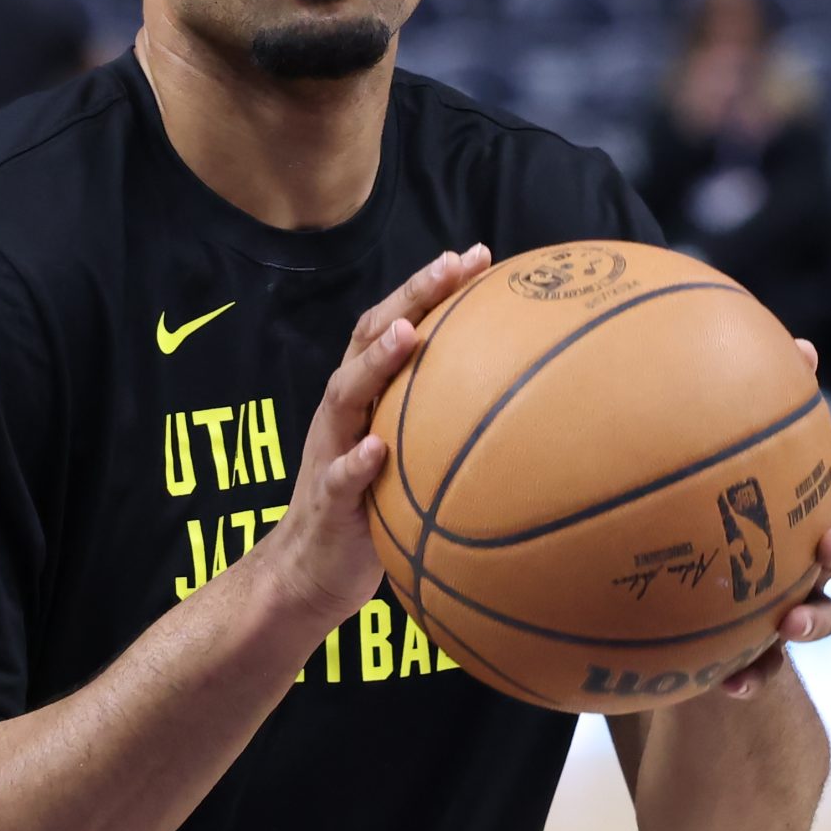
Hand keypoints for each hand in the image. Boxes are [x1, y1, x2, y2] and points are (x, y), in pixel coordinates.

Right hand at [250, 243, 494, 626]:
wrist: (307, 574)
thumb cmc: (370, 512)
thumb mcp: (409, 459)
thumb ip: (442, 426)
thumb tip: (523, 405)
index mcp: (365, 397)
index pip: (394, 326)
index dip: (430, 288)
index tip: (478, 257)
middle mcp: (344, 413)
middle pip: (369, 339)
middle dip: (410, 297)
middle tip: (452, 265)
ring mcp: (331, 452)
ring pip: (345, 395)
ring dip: (375, 363)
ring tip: (408, 336)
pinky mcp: (327, 502)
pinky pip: (339, 478)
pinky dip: (355, 462)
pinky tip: (376, 450)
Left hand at [721, 336, 830, 700]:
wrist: (687, 598)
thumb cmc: (702, 511)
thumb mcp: (707, 465)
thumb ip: (730, 410)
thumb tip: (773, 345)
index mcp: (804, 502)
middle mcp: (810, 554)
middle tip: (828, 537)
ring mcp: (795, 604)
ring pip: (825, 614)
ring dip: (816, 618)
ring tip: (791, 623)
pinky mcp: (765, 652)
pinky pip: (767, 670)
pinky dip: (754, 677)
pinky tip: (729, 685)